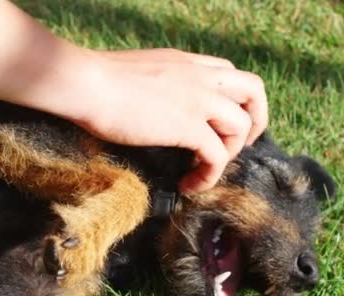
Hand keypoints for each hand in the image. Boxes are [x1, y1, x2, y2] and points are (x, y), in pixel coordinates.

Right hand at [73, 48, 267, 192]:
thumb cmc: (99, 80)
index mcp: (188, 63)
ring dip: (230, 152)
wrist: (88, 84)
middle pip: (254, 90)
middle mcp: (201, 77)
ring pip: (242, 126)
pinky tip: (190, 185)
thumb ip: (159, 84)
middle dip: (255, 121)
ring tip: (204, 169)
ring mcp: (199, 100)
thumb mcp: (141, 72)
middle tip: (237, 145)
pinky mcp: (189, 126)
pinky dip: (209, 176)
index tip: (220, 122)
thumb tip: (156, 105)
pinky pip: (217, 156)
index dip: (234, 99)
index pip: (229, 74)